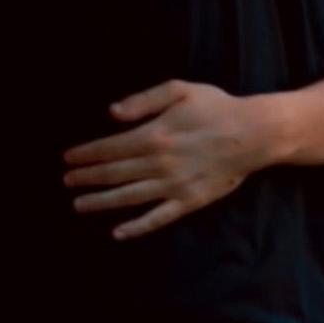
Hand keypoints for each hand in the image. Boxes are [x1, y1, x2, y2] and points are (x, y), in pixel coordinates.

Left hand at [62, 79, 271, 240]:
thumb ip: (142, 100)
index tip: (67, 159)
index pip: (109, 148)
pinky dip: (137, 227)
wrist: (257, 133)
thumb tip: (111, 113)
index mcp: (153, 136)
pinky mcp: (191, 201)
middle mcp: (159, 164)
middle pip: (113, 173)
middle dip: (86, 177)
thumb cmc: (216, 107)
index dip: (85, 154)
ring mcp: (175, 186)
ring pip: (129, 197)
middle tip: (66, 181)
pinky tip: (118, 232)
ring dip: (101, 202)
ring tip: (78, 204)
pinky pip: (159, 217)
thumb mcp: (178, 90)